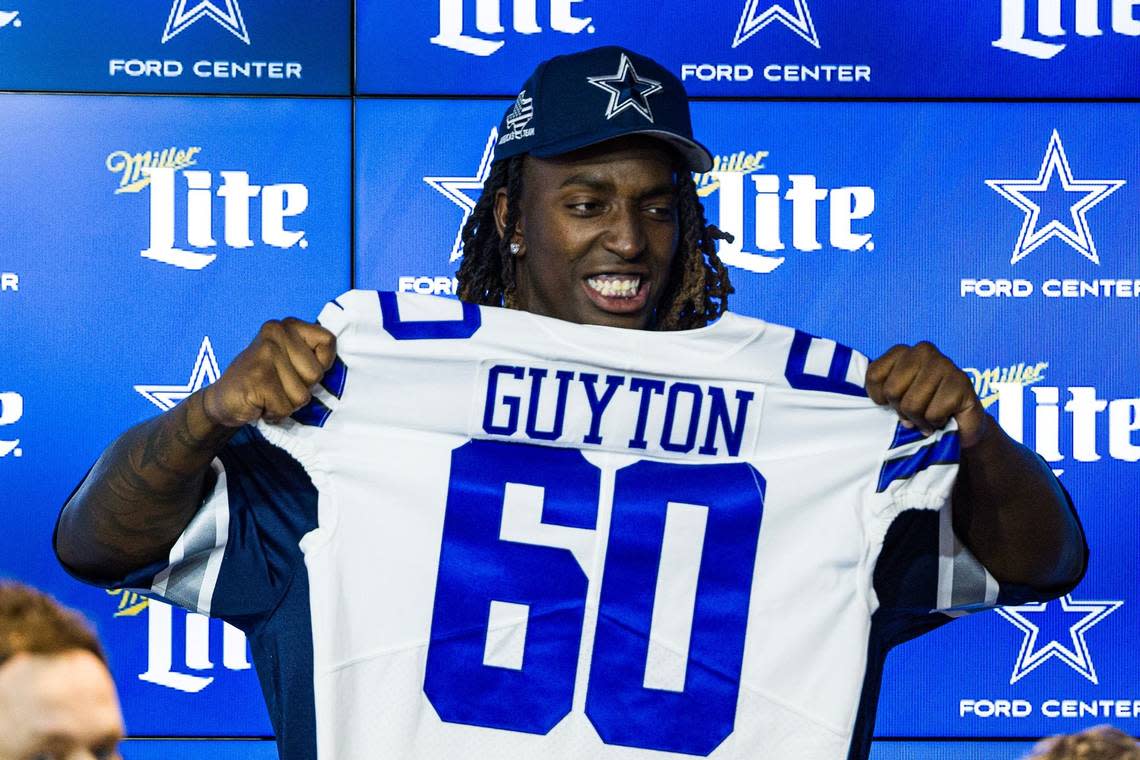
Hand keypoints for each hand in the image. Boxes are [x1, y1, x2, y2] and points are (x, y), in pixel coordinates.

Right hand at [201, 318, 336, 426]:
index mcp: (287, 325)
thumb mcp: (291, 360)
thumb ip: (312, 356)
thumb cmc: (264, 381)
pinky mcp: (257, 379)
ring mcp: (265, 354)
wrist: (222, 400)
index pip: (328, 341)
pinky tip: (259, 404)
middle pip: (316, 374)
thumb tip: (345, 360)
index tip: (298, 369)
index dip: (321, 364)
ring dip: (287, 404)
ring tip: (268, 395)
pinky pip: (285, 408)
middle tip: (277, 386)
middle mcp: (275, 333)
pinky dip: (274, 414)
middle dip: (301, 389)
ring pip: (302, 395)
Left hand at [865, 342, 989, 447]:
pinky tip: (944, 417)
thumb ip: (881, 392)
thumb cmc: (921, 409)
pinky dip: (936, 422)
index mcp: (901, 351)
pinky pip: (933, 413)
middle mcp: (923, 351)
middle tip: (914, 413)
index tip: (892, 403)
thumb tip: (880, 401)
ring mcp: (944, 363)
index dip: (880, 398)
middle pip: (892, 391)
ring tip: (928, 417)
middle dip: (901, 410)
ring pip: (912, 404)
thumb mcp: (893, 398)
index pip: (874, 376)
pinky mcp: (961, 382)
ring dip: (919, 420)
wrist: (959, 427)